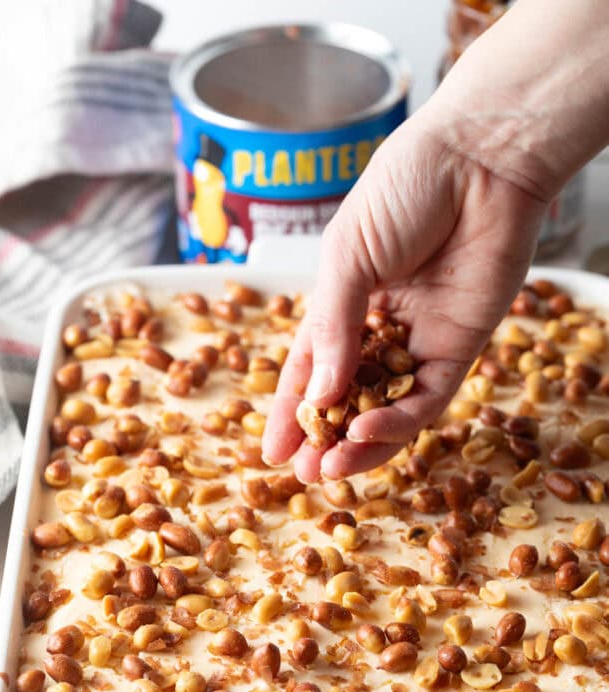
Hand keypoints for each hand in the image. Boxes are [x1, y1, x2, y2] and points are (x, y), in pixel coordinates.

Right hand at [262, 111, 545, 482]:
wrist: (479, 160)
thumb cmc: (404, 188)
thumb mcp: (345, 256)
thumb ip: (333, 327)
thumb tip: (321, 397)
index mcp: (342, 303)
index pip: (310, 370)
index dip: (290, 413)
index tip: (270, 452)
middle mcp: (380, 329)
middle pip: (348, 399)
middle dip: (324, 438)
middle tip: (303, 474)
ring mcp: (420, 342)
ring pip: (388, 409)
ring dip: (360, 443)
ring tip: (332, 468)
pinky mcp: (460, 348)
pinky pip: (426, 397)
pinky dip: (398, 420)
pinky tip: (367, 432)